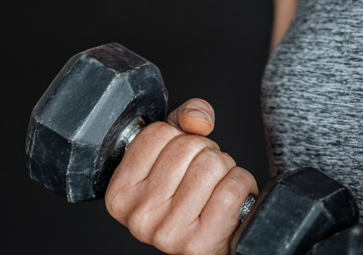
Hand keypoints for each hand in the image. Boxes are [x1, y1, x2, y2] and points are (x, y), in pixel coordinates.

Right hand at [105, 98, 257, 254]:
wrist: (209, 241)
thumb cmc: (188, 195)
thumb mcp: (174, 150)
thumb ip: (182, 119)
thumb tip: (197, 119)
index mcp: (121, 192)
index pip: (156, 133)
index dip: (178, 137)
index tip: (179, 160)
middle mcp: (139, 216)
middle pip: (187, 146)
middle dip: (204, 152)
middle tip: (201, 176)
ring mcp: (167, 233)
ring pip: (211, 164)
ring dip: (224, 168)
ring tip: (214, 188)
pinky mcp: (198, 243)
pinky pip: (233, 187)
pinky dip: (241, 185)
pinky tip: (228, 202)